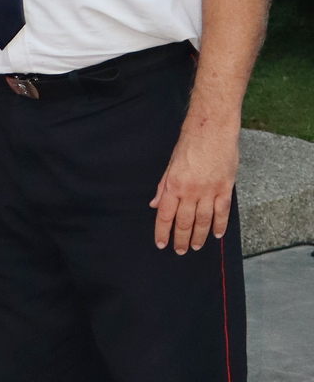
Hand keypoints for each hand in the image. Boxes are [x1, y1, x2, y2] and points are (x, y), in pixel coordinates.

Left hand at [150, 122, 238, 253]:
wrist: (211, 130)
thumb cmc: (189, 144)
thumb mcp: (170, 165)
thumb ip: (163, 187)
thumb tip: (156, 205)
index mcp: (174, 186)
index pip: (165, 215)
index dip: (163, 232)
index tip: (161, 244)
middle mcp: (190, 192)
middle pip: (184, 222)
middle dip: (180, 239)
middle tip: (180, 251)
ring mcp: (209, 191)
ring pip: (203, 221)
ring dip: (199, 236)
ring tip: (195, 246)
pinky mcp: (224, 188)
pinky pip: (222, 212)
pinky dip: (220, 225)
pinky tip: (217, 235)